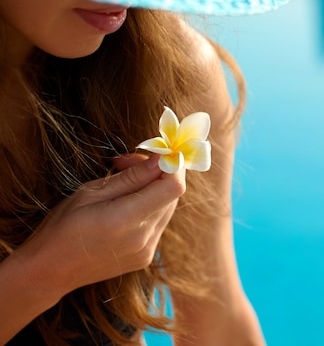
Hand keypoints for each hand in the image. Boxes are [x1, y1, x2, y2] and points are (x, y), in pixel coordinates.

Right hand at [19, 154, 184, 296]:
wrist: (50, 270)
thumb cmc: (63, 225)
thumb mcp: (90, 192)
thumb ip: (131, 177)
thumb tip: (161, 159)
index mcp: (125, 219)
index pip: (173, 188)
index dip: (172, 166)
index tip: (157, 152)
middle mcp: (143, 238)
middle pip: (172, 196)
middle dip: (158, 173)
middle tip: (128, 163)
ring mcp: (146, 250)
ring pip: (167, 208)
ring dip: (154, 190)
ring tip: (124, 184)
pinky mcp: (145, 257)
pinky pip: (159, 224)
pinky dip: (150, 208)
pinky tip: (126, 206)